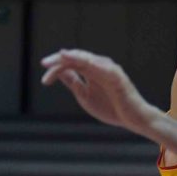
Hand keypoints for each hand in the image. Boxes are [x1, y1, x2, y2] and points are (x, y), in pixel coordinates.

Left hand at [40, 49, 155, 129]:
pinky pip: (106, 68)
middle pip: (76, 58)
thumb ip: (73, 82)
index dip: (56, 68)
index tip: (44, 80)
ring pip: (88, 59)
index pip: (70, 64)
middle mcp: (99, 67)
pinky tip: (85, 62)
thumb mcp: (85, 95)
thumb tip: (58, 72)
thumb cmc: (111, 107)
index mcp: (90, 71)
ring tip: (61, 57)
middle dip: (60, 60)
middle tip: (45, 63)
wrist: (132, 119)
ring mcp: (109, 70)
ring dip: (74, 57)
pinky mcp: (118, 77)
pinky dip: (95, 63)